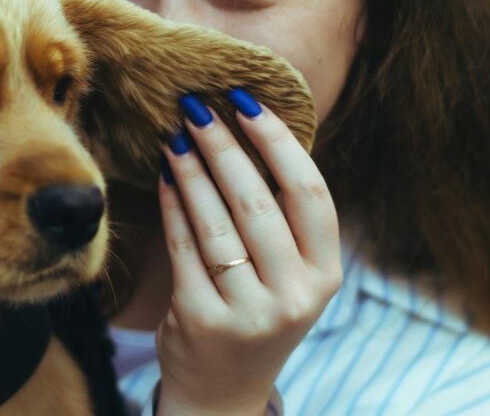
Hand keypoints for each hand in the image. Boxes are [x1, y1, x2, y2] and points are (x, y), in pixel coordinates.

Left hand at [154, 90, 341, 415]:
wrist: (224, 391)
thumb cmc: (258, 310)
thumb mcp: (290, 273)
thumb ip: (284, 217)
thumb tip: (254, 126)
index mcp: (325, 274)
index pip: (310, 193)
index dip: (278, 141)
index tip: (246, 102)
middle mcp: (295, 296)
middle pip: (258, 201)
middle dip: (223, 147)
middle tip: (196, 109)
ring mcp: (249, 312)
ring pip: (216, 222)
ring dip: (191, 171)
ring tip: (174, 137)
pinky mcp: (202, 321)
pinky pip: (183, 248)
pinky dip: (172, 206)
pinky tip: (164, 177)